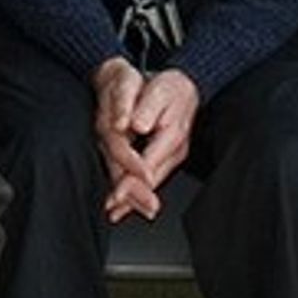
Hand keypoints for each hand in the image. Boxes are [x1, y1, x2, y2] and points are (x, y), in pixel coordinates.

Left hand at [91, 61, 198, 222]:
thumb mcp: (159, 90)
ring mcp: (173, 156)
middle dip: (133, 196)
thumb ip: (147, 109)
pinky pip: (154, 177)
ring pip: (154, 182)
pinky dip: (140, 190)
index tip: (118, 193)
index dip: (132, 180)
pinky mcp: (168, 157)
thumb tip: (138, 125)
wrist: (185, 87)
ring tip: (116, 210)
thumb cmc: (170, 88)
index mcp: (172, 135)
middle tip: (113, 207)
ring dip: (136, 197)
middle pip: (152, 179)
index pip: (149, 164)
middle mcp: (175, 150)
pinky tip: (127, 201)